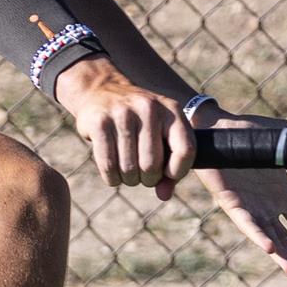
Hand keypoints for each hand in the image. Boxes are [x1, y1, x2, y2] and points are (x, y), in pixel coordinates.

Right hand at [53, 58, 194, 191]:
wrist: (101, 90)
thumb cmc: (138, 121)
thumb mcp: (159, 134)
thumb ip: (168, 166)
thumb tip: (164, 196)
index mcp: (171, 110)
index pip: (186, 150)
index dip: (178, 171)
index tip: (167, 174)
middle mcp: (148, 108)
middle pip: (152, 165)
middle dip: (147, 179)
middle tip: (142, 175)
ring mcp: (123, 114)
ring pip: (129, 169)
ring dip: (128, 180)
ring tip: (127, 172)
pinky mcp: (100, 122)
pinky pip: (108, 166)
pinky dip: (112, 178)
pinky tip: (113, 174)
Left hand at [196, 111, 286, 286]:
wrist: (215, 128)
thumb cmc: (246, 133)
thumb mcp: (284, 139)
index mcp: (283, 197)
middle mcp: (268, 208)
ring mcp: (250, 207)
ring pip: (270, 239)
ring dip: (281, 257)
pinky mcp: (231, 202)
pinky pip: (247, 223)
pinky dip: (259, 235)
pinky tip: (269, 249)